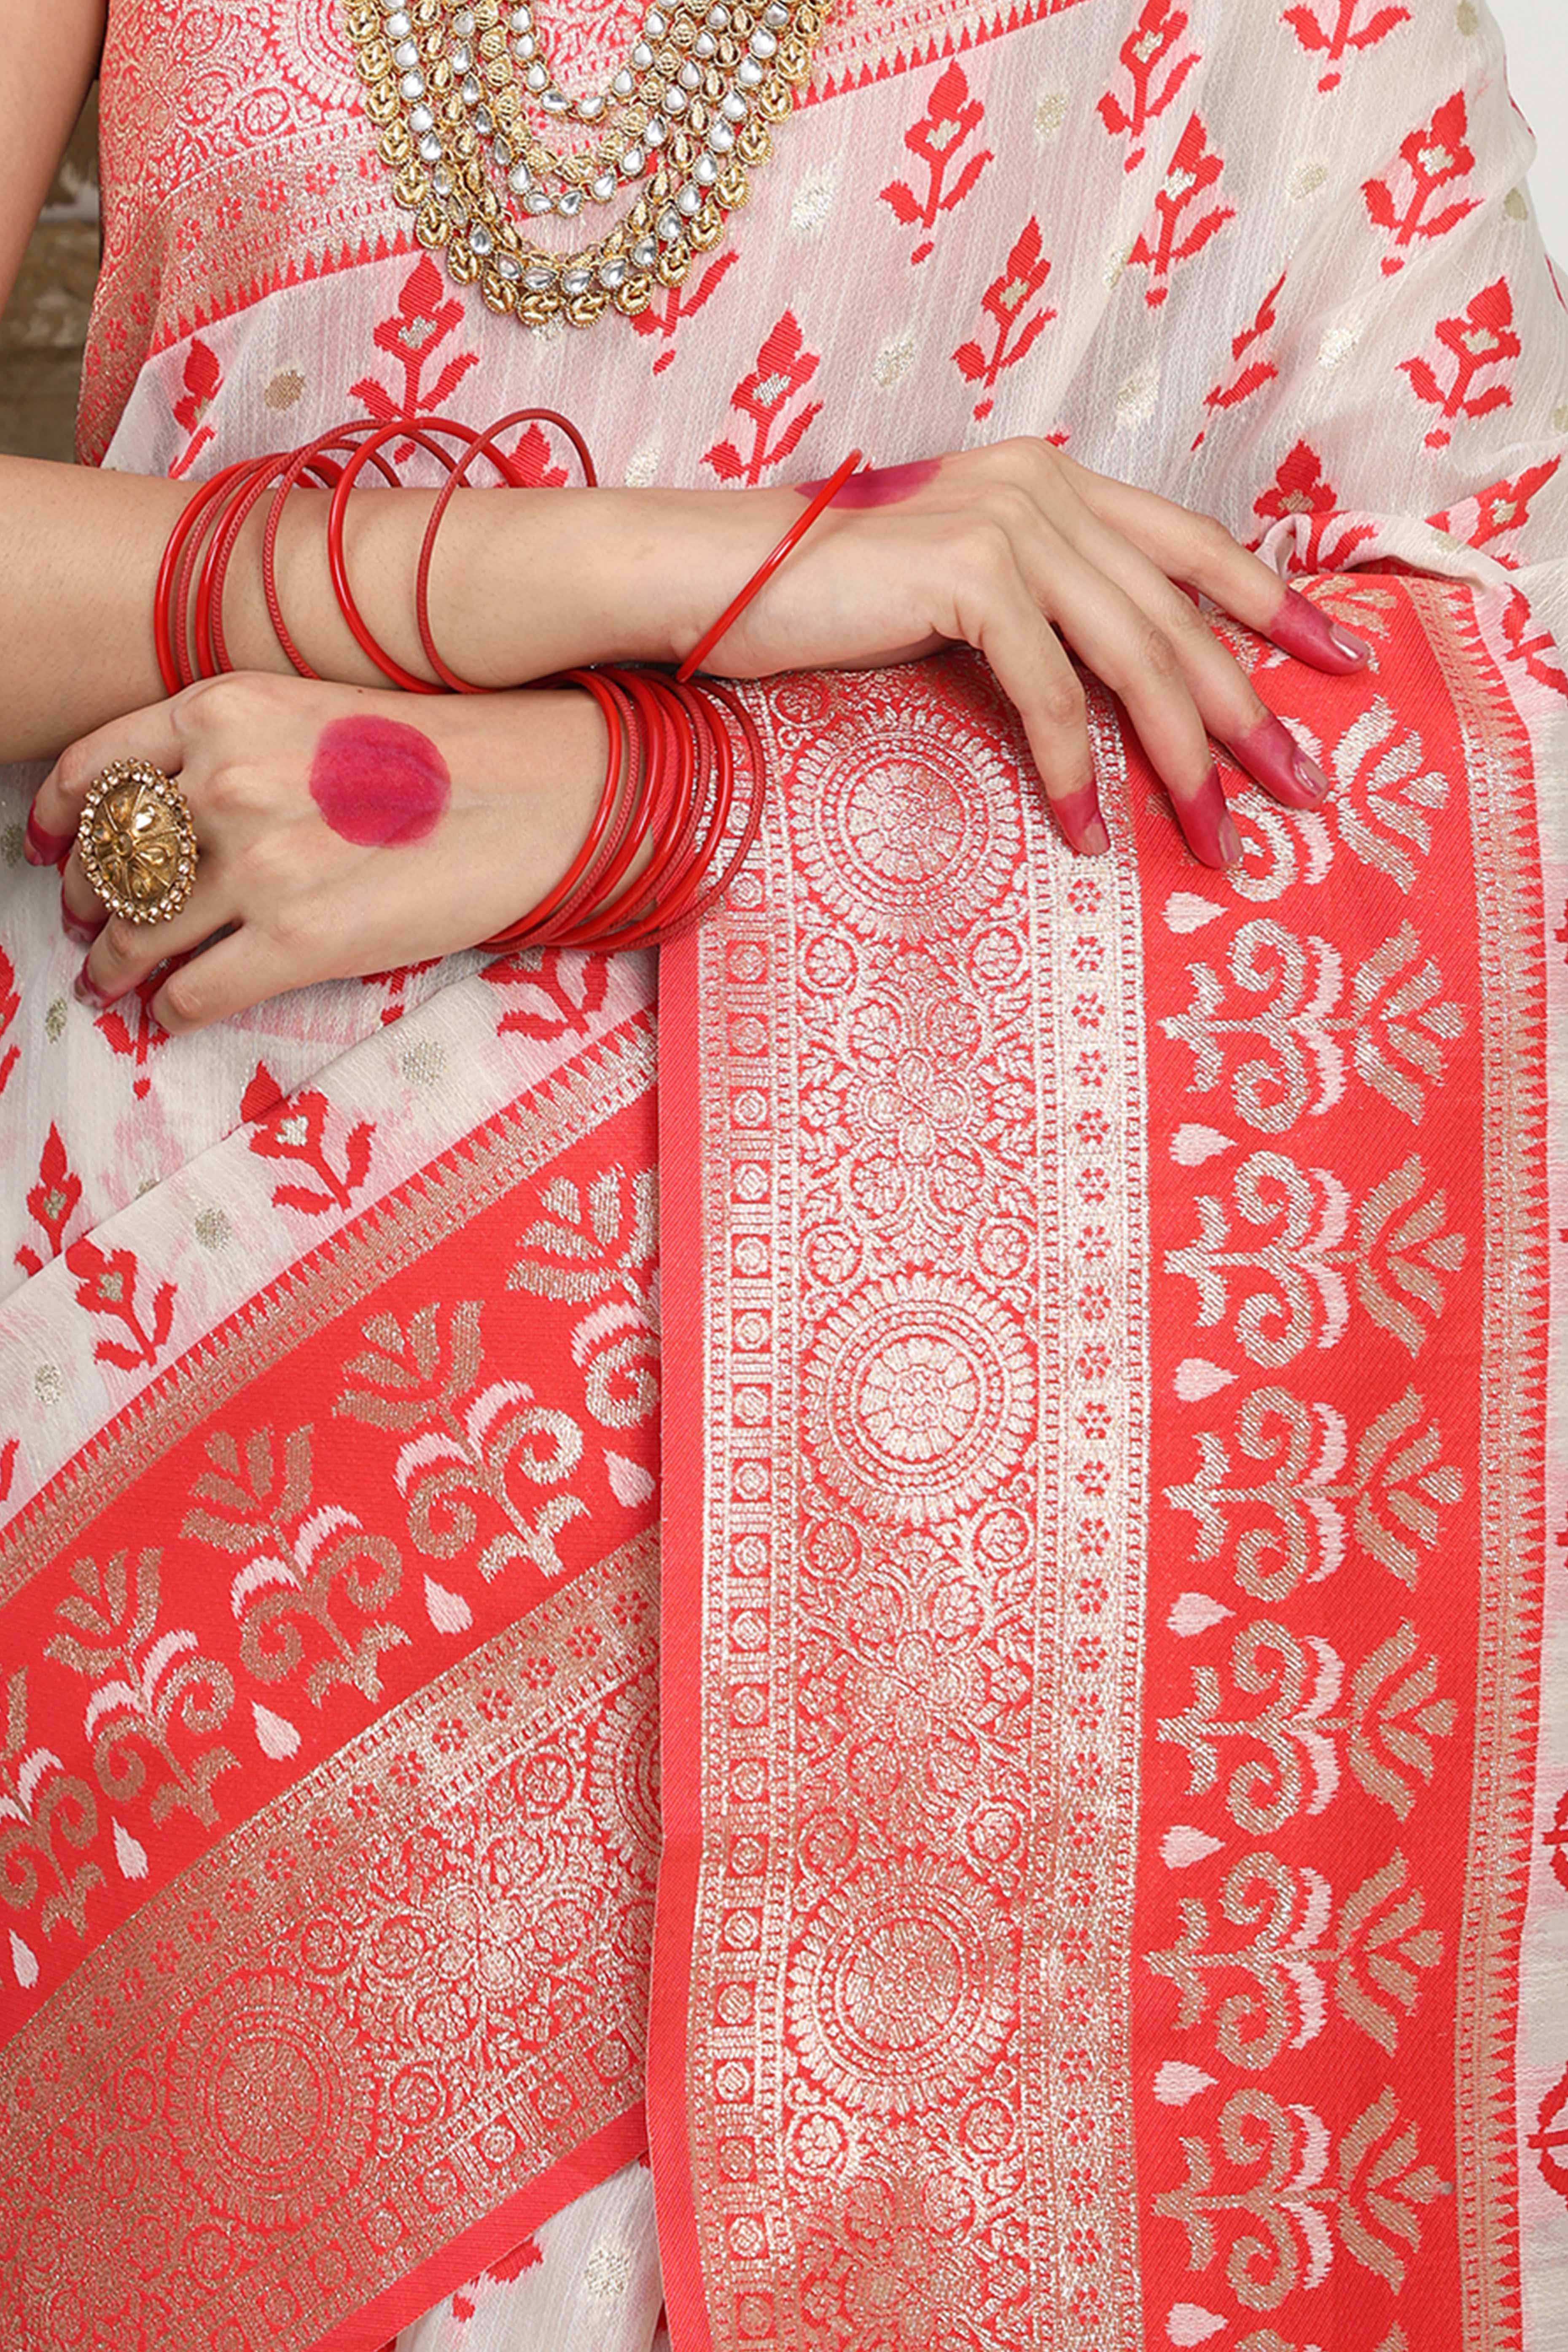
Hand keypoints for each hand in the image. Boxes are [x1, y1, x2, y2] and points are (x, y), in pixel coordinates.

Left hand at [31, 672, 606, 1032]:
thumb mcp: (313, 711)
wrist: (540, 792)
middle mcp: (224, 781)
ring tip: (117, 984)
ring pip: (139, 935)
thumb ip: (232, 750)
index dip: (58, 821)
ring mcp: (259, 863)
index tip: (51, 852)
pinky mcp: (301, 940)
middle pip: (109, 860)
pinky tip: (178, 1012)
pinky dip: (174, 1010)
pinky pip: (195, 992)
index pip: (92, 770)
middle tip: (93, 932)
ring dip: (118, 969)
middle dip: (90, 906)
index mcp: (222, 709)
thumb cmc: (441, 753)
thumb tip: (167, 820)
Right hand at [674, 438, 1371, 865]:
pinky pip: (1049, 692)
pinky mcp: (969, 574)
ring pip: (1134, 658)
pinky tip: (1085, 832)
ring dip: (1181, 763)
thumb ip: (1045, 612)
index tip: (1342, 667)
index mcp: (1053, 482)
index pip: (1194, 546)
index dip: (1275, 607)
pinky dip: (1072, 770)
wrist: (715, 577)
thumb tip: (1123, 690)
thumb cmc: (829, 600)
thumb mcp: (962, 595)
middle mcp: (1044, 486)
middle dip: (1250, 715)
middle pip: (1181, 615)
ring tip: (1213, 840)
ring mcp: (1009, 522)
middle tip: (1299, 793)